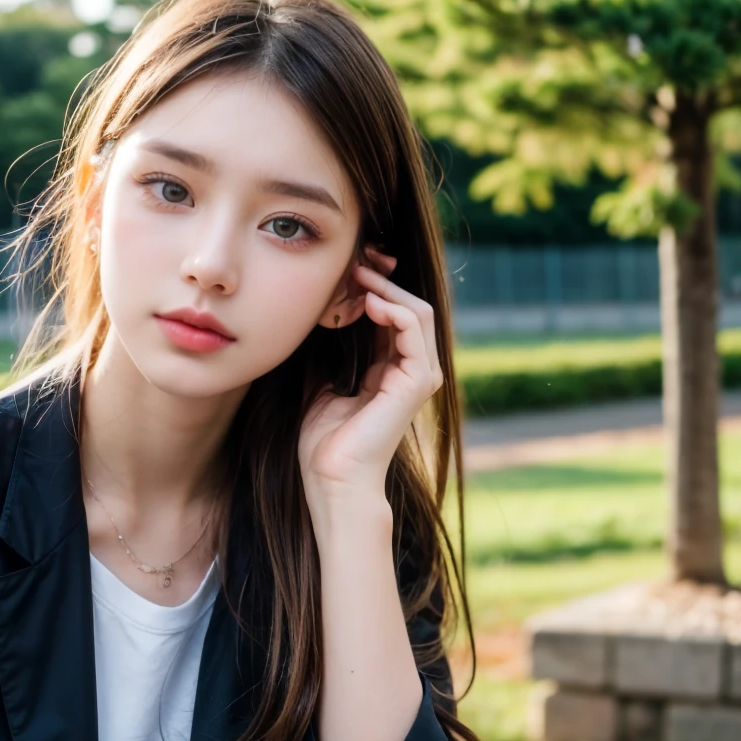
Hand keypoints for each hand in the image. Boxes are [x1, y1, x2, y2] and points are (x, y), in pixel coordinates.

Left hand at [298, 247, 441, 507]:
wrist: (333, 479)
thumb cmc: (325, 443)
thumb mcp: (323, 383)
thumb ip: (333, 352)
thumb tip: (321, 313)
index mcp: (392, 371)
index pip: (392, 316)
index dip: (371, 288)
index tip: (345, 269)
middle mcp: (412, 371)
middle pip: (409, 307)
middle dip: (382, 280)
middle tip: (354, 261)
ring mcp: (419, 376)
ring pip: (416, 311)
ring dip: (386, 287)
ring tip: (357, 275)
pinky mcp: (416, 380)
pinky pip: (412, 328)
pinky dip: (391, 307)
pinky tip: (366, 301)